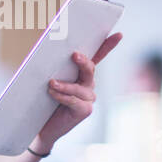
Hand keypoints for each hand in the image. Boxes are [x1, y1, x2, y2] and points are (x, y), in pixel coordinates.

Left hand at [36, 32, 122, 149]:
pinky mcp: (84, 111)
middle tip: (74, 55)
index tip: (119, 34)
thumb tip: (46, 52)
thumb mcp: (51, 82)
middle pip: (90, 69)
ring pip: (80, 87)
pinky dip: (63, 96)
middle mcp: (89, 85)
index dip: (109, 45)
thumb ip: (56, 70)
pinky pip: (74, 100)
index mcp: (82, 74)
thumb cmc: (46, 101)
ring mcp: (88, 98)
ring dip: (65, 84)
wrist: (43, 127)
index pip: (98, 57)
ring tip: (51, 83)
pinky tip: (52, 93)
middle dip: (83, 62)